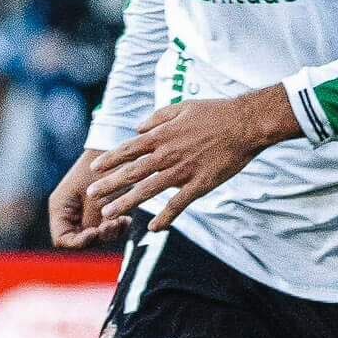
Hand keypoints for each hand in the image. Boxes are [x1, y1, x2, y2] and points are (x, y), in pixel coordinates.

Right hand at [48, 148, 119, 249]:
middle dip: (98, 236)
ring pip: (95, 236)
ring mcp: (85, 212)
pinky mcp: (100, 211)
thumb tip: (93, 238)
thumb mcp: (95, 196)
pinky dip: (116, 227)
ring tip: (121, 221)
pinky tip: (125, 219)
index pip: (62, 239)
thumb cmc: (103, 168)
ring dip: (109, 232)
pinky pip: (106, 228)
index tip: (94, 233)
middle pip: (79, 240)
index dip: (78, 243)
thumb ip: (91, 220)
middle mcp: (70, 213)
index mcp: (60, 207)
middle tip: (112, 225)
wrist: (116, 146)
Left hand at [86, 87, 300, 232]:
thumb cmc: (215, 113)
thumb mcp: (181, 108)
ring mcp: (182, 171)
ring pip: (148, 190)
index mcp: (162, 135)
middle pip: (132, 172)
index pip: (128, 149)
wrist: (245, 124)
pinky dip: (166, 217)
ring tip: (108, 213)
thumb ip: (157, 118)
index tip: (94, 169)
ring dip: (127, 202)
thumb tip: (138, 129)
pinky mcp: (200, 184)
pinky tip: (154, 229)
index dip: (110, 160)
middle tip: (91, 195)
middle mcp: (167, 154)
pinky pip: (179, 204)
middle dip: (109, 184)